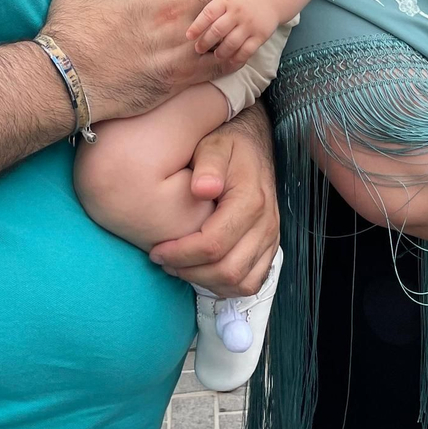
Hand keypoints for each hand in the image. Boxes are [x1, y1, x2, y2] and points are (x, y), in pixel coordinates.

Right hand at [42, 0, 256, 122]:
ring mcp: (180, 43)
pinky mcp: (181, 74)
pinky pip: (220, 61)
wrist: (68, 79)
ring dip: (248, 13)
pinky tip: (251, 46)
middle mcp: (173, 9)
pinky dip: (238, 51)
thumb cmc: (72, 29)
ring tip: (267, 5)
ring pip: (228, 22)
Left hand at [148, 104, 278, 296]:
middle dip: (190, 272)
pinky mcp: (270, 246)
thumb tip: (201, 189)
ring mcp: (271, 237)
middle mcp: (266, 223)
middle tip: (163, 261)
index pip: (214, 244)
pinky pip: (251, 281)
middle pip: (227, 270)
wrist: (252, 143)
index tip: (156, 251)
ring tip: (179, 266)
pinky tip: (202, 271)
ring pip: (240, 282)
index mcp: (250, 200)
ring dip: (206, 281)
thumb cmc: (227, 144)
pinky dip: (225, 285)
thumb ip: (208, 164)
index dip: (181, 254)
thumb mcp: (214, 144)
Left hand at [188, 0, 279, 65]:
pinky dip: (238, 58)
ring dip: (221, 52)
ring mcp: (250, 24)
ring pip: (232, 43)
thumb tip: (193, 23)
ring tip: (216, 55)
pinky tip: (231, 61)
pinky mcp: (261, 35)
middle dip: (205, 42)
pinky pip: (247, 50)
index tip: (189, 36)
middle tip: (198, 49)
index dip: (197, 27)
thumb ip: (213, 5)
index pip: (208, 14)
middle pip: (218, 30)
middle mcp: (238, 12)